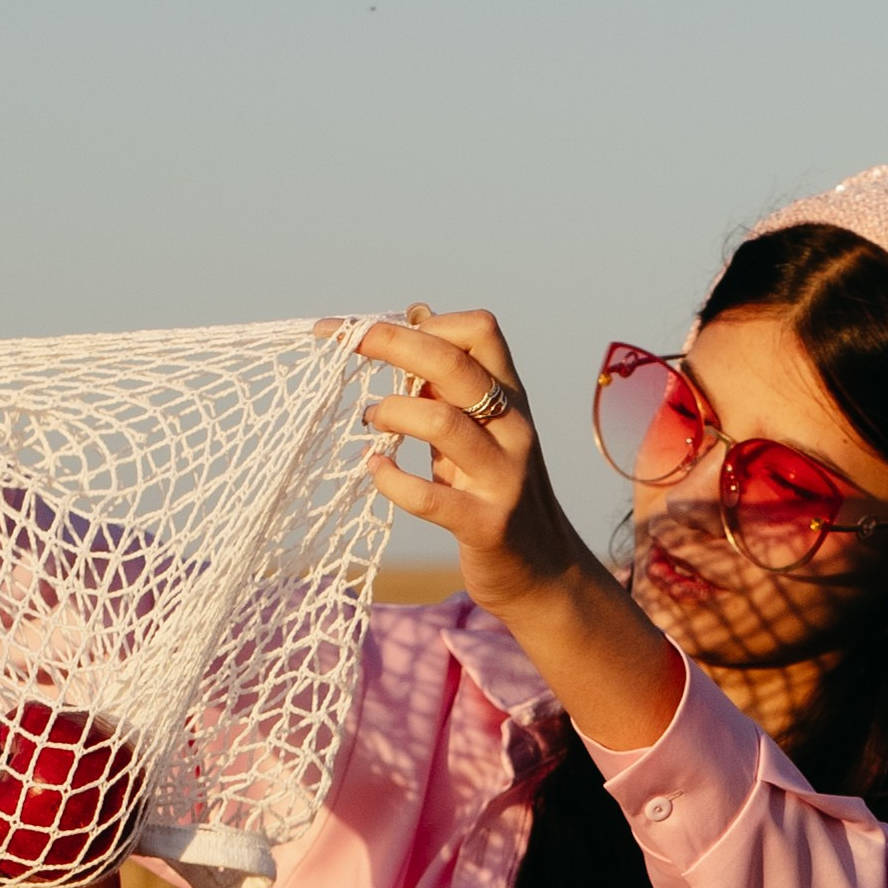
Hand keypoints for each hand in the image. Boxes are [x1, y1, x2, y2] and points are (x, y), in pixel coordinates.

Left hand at [356, 307, 596, 620]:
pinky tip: (376, 469)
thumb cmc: (494, 489)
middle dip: (391, 344)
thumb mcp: (480, 426)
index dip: (424, 322)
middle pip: (454, 363)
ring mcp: (503, 476)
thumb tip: (417, 315)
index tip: (374, 331)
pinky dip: (392, 480)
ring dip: (393, 411)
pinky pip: (430, 497)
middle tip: (344, 344)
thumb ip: (451, 380)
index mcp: (510, 397)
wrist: (543, 572)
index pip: (479, 330)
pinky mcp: (485, 524)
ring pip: (444, 422)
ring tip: (370, 418)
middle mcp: (513, 428)